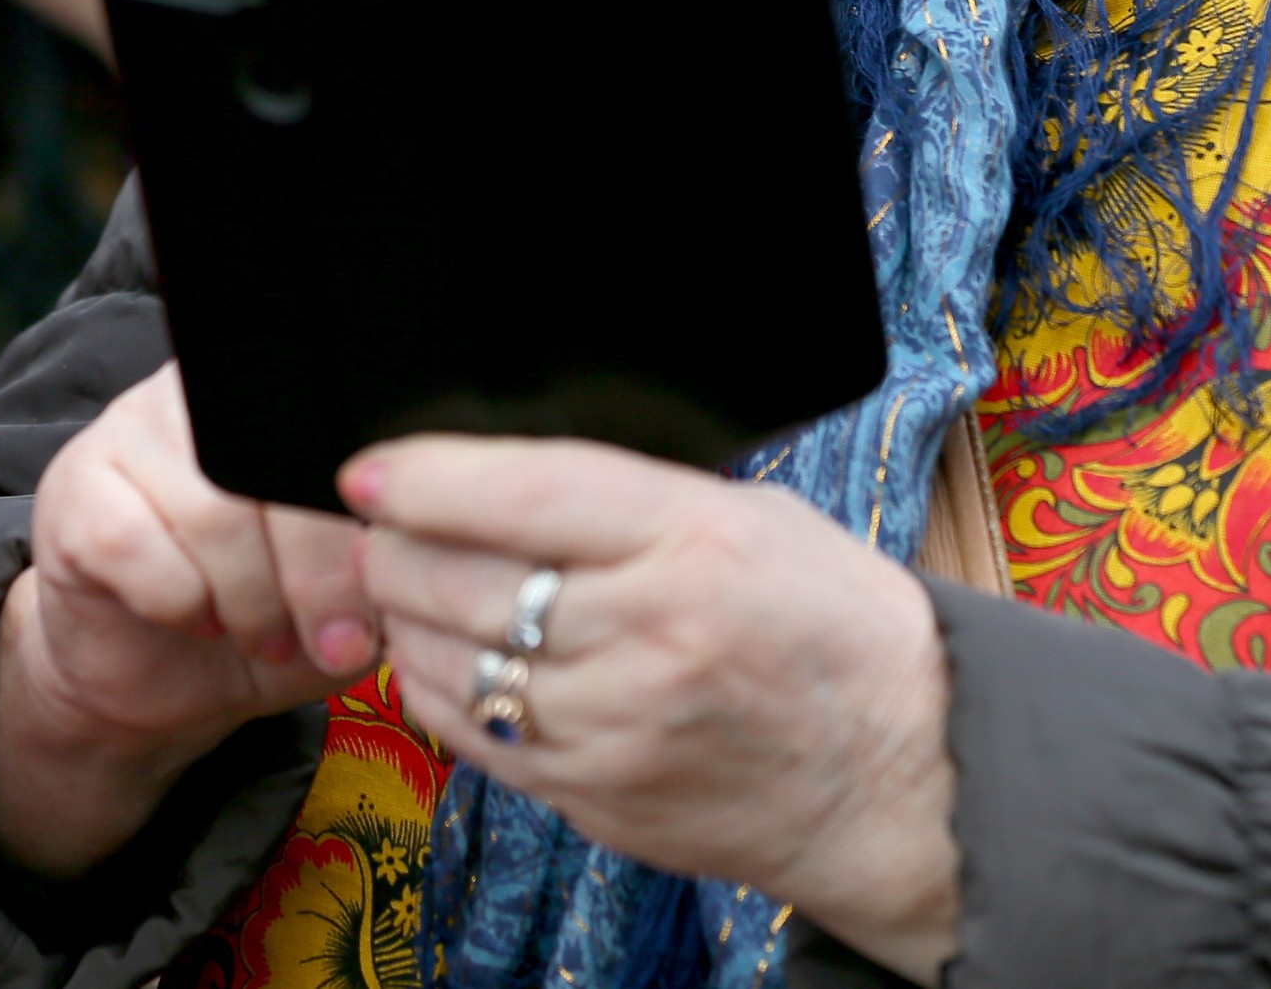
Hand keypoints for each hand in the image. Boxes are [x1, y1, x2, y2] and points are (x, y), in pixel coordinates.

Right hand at [0, 364, 376, 877]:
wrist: (151, 669)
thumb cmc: (262, 615)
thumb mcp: (343, 599)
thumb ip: (381, 570)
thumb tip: (413, 565)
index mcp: (280, 395)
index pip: (336, 431)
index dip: (363, 523)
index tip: (381, 600)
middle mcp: (201, 391)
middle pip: (276, 470)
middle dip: (316, 575)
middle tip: (330, 640)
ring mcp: (129, 429)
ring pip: (213, 511)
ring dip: (249, 598)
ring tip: (263, 635)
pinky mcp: (73, 487)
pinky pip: (135, 543)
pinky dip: (175, 599)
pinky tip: (191, 615)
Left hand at [344, 437, 960, 979]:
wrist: (901, 770)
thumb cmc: (829, 622)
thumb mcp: (749, 515)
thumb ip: (628, 495)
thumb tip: (498, 473)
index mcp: (692, 541)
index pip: (522, 494)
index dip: (424, 479)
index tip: (369, 471)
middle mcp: (646, 636)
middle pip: (461, 582)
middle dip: (395, 547)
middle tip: (382, 526)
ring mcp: (615, 729)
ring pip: (451, 664)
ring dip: (406, 619)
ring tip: (408, 588)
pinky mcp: (594, 798)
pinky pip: (473, 739)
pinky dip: (440, 690)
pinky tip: (447, 658)